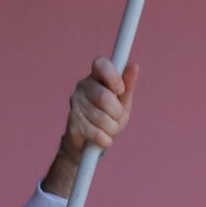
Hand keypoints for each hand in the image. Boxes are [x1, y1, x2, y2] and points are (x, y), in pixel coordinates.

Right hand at [44, 54, 137, 194]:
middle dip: (117, 112)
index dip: (112, 77)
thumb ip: (128, 85)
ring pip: (102, 118)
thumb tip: (133, 65)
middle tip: (116, 116)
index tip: (120, 90)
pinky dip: (105, 139)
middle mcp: (82, 86)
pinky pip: (97, 133)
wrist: (89, 142)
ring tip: (108, 128)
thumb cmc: (109, 117)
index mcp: (96, 77)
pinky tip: (103, 138)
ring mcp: (75, 104)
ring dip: (112, 128)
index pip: (100, 64)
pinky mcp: (72, 123)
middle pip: (104, 96)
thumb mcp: (123, 101)